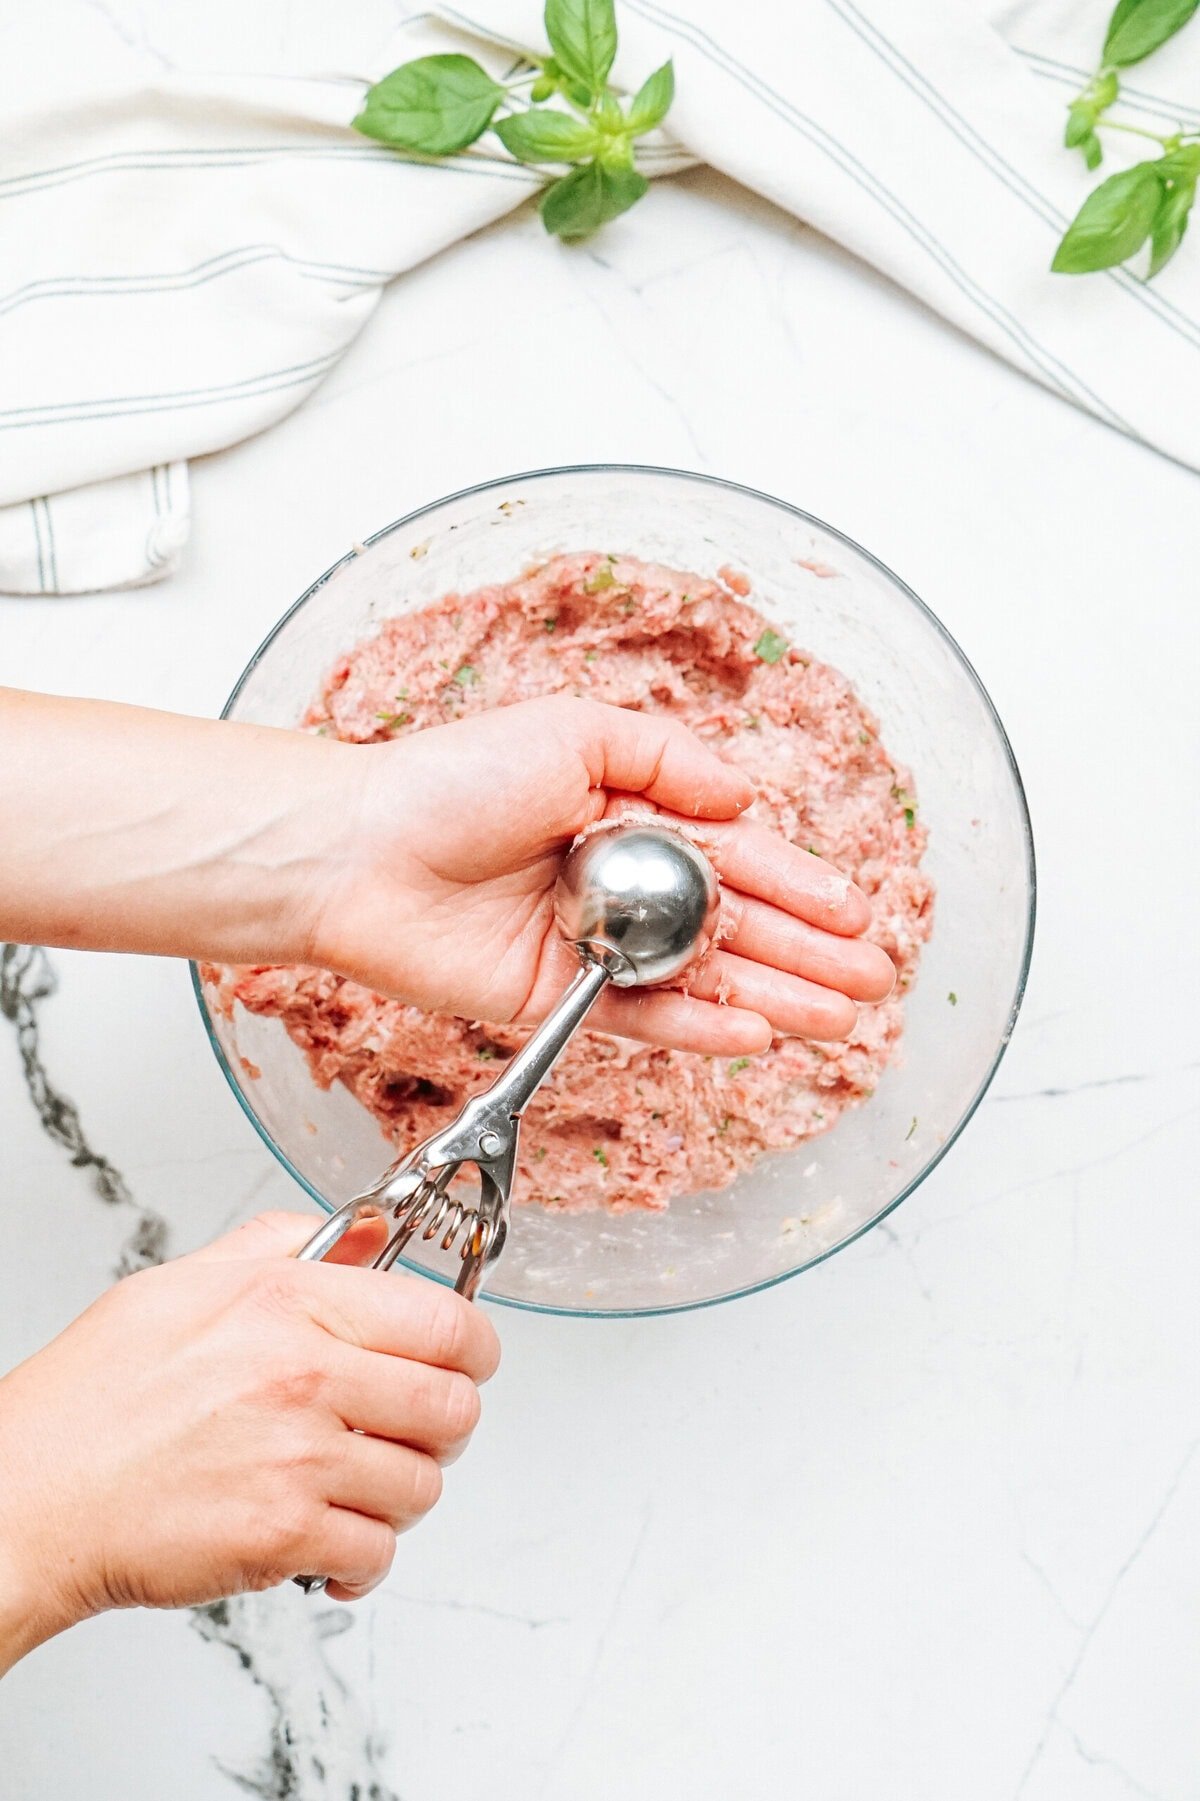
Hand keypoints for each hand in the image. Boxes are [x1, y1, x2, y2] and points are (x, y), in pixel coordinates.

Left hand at [0, 688, 893, 1055]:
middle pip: (733, 927)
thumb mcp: (573, 733)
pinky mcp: (556, 1001)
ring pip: (702, 979)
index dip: (799, 887)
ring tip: (839, 1019)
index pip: (734, 859)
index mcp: (626, 818)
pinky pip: (640, 1020)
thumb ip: (667, 760)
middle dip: (807, 954)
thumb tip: (741, 802)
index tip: (854, 913)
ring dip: (774, 998)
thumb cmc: (451, 779)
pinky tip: (754, 1033)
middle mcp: (617, 886)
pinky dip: (697, 1027)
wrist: (360, 850)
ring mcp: (591, 948)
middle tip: (872, 980)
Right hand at [0, 1213, 498, 1671]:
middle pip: (454, 1406)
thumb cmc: (93, 1398)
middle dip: (443, 1423)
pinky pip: (377, 1552)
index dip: (471, 1346)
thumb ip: (286, 1245)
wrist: (31, 1496)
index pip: (445, 1320)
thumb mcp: (185, 1282)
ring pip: (423, 1484)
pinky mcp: (285, 1536)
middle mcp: (306, 1375)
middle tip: (409, 1428)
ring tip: (350, 1483)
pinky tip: (327, 1539)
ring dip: (397, 1492)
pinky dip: (362, 1556)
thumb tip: (362, 1235)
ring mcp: (300, 1458)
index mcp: (290, 1302)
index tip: (464, 1358)